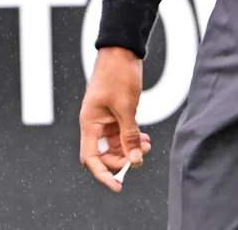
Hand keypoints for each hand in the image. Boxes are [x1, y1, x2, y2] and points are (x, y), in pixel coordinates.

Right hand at [79, 47, 149, 191]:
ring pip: (114, 143)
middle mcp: (94, 123)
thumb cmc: (119, 76)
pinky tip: (145, 138)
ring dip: (130, 147)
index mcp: (89, 123)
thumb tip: (135, 158)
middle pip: (103, 153)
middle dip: (122, 158)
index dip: (103, 174)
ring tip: (148, 145)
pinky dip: (133, 136)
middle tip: (141, 157)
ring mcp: (104, 118)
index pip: (90, 158)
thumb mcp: (126, 107)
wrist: (122, 51)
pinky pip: (122, 131)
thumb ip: (130, 134)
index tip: (118, 185)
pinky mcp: (115, 112)